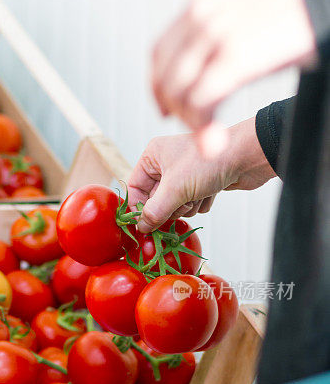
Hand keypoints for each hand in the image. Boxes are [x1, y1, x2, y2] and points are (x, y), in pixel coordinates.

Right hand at [128, 117, 275, 232]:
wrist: (248, 157)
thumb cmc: (209, 163)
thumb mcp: (175, 189)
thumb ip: (154, 211)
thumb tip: (141, 227)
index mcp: (154, 156)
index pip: (135, 187)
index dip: (139, 207)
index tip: (145, 225)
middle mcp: (167, 163)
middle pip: (155, 199)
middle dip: (170, 206)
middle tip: (181, 203)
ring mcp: (185, 173)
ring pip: (175, 204)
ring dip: (187, 206)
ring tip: (199, 193)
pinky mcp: (202, 183)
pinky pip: (192, 204)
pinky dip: (201, 203)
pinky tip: (211, 191)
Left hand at [151, 0, 316, 153]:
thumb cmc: (298, 6)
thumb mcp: (245, 9)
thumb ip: (219, 33)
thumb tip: (210, 66)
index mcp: (202, 2)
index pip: (160, 52)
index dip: (158, 87)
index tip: (167, 109)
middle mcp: (202, 16)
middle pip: (166, 77)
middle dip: (177, 110)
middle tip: (196, 129)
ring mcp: (216, 36)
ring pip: (179, 92)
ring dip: (191, 123)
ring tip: (209, 139)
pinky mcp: (236, 58)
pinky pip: (201, 102)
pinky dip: (202, 127)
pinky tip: (215, 140)